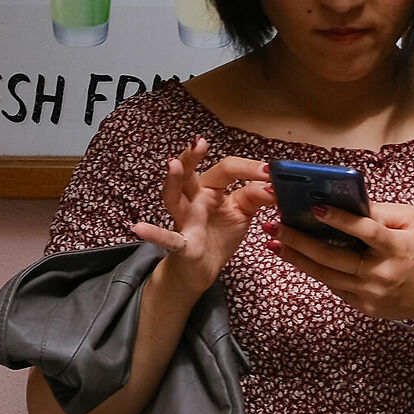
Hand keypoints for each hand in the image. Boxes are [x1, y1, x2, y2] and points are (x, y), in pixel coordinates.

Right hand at [131, 139, 273, 293]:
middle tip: (199, 143)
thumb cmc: (219, 235)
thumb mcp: (242, 212)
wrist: (201, 270)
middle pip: (189, 175)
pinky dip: (154, 234)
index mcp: (211, 189)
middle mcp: (194, 200)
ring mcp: (185, 221)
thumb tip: (273, 184)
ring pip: (173, 197)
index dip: (248, 168)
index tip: (269, 171)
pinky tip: (139, 229)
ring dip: (173, 181)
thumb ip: (256, 196)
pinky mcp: (181, 244)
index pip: (226, 170)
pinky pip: (167, 239)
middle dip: (192, 157)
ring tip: (172, 164)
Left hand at [265, 200, 413, 333]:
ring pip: (325, 274)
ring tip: (275, 242)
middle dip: (301, 240)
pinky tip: (298, 258)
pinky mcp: (361, 305)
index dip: (341, 219)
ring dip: (297, 257)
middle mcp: (381, 272)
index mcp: (397, 248)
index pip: (366, 231)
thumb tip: (347, 203)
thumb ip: (383, 212)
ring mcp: (369, 292)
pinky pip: (333, 286)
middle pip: (334, 257)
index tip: (316, 207)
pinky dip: (314, 270)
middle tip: (277, 226)